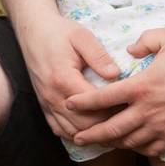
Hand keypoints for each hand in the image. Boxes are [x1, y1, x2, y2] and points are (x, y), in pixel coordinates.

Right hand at [16, 14, 120, 140]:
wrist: (32, 32)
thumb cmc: (59, 32)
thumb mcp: (82, 36)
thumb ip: (98, 56)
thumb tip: (115, 73)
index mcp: (63, 79)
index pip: (93, 105)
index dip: (114, 109)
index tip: (131, 105)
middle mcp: (52, 96)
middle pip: (84, 124)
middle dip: (107, 125)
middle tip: (128, 119)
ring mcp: (46, 104)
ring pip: (72, 132)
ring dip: (94, 133)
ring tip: (114, 126)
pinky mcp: (44, 107)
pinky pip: (60, 130)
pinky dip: (77, 133)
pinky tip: (93, 129)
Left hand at [67, 28, 164, 157]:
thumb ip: (144, 39)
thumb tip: (128, 48)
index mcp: (141, 86)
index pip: (102, 98)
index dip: (82, 102)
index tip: (69, 104)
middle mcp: (147, 111)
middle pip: (110, 129)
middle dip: (90, 135)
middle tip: (77, 137)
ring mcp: (161, 126)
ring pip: (128, 142)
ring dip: (112, 143)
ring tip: (102, 142)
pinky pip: (149, 149)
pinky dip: (137, 148)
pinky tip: (132, 144)